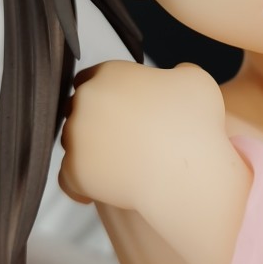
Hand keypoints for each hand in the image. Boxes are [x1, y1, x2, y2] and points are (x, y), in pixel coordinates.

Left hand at [59, 60, 228, 211]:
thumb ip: (176, 73)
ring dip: (88, 152)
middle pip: (77, 109)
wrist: (187, 174)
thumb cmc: (194, 127)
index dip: (104, 95)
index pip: (90, 78)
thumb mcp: (195, 80)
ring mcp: (76, 136)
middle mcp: (86, 100)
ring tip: (114, 165)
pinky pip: (67, 178)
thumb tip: (172, 78)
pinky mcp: (74, 171)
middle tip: (118, 139)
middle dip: (93, 122)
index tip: (118, 110)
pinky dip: (79, 184)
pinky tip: (96, 190)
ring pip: (73, 142)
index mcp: (109, 74)